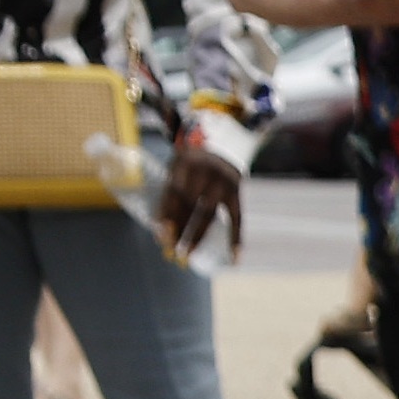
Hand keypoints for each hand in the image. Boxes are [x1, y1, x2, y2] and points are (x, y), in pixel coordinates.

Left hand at [158, 144, 245, 263]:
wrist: (225, 141)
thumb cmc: (192, 163)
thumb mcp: (177, 166)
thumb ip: (171, 191)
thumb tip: (162, 230)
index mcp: (183, 163)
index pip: (172, 195)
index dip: (165, 217)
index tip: (160, 237)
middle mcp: (204, 171)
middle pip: (188, 206)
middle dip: (178, 230)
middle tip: (170, 251)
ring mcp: (223, 181)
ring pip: (208, 214)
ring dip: (197, 236)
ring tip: (187, 253)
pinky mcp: (238, 191)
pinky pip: (237, 218)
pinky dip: (235, 238)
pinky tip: (234, 256)